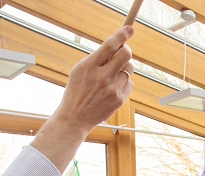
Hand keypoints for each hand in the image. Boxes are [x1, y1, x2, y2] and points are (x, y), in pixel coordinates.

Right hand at [30, 27, 133, 170]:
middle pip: (125, 55)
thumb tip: (115, 47)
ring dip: (123, 69)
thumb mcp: (80, 71)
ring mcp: (112, 89)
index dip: (121, 35)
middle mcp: (102, 76)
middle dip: (126, 51)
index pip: (109, 45)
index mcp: (89, 66)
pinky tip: (112, 89)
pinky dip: (123, 84)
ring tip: (111, 77)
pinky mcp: (119, 99)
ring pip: (129, 70)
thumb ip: (96, 59)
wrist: (75, 117)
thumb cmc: (77, 92)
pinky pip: (129, 84)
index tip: (129, 29)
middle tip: (122, 52)